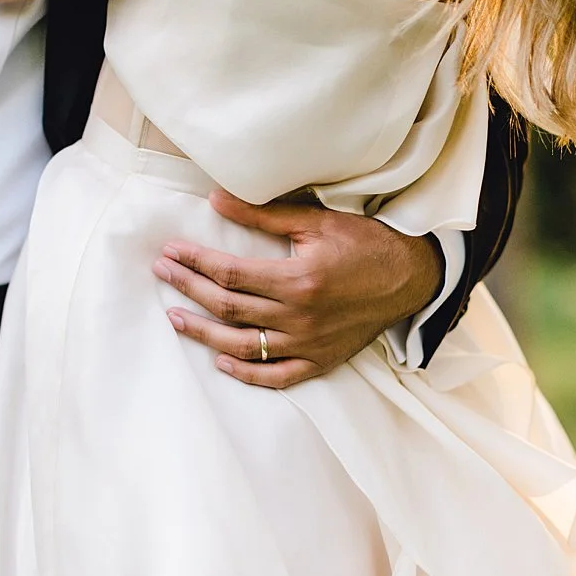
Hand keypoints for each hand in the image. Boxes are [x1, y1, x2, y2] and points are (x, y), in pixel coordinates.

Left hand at [153, 190, 443, 388]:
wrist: (412, 278)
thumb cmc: (366, 243)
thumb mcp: (317, 221)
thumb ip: (264, 215)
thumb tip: (216, 199)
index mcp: (298, 279)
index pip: (230, 273)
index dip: (194, 262)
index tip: (171, 252)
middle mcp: (299, 317)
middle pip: (228, 307)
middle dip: (188, 289)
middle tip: (163, 274)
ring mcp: (309, 344)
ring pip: (242, 346)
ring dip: (203, 333)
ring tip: (175, 318)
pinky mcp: (320, 361)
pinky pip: (275, 376)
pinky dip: (244, 372)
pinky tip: (220, 360)